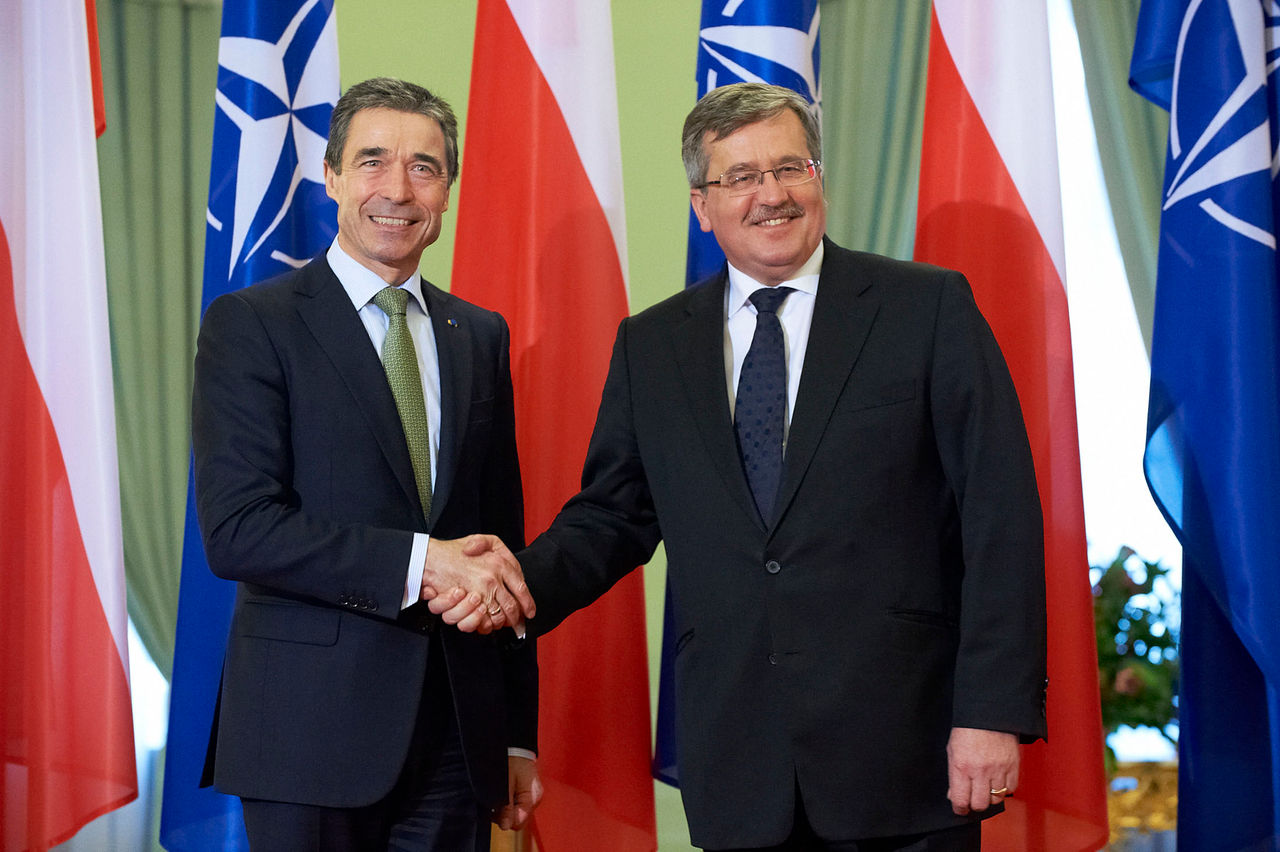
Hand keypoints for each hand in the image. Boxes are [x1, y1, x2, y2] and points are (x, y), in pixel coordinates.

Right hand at [420, 535, 534, 632]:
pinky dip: (487, 625)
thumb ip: (498, 548)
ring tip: (503, 625)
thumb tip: (508, 565)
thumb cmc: (455, 550)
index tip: (529, 611)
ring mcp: (480, 592)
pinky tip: (488, 624)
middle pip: (512, 606)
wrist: (432, 559)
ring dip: (501, 623)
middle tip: (518, 624)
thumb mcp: (482, 539)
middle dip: (516, 619)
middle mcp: (492, 579)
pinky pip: (483, 621)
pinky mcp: (468, 604)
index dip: (528, 603)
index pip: (521, 588)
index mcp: (500, 564)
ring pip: (499, 616)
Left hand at [493, 755, 541, 830]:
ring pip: (516, 813)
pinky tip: (500, 793)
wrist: (514, 744)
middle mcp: (535, 799)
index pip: (518, 822)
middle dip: (503, 814)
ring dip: (504, 809)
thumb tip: (505, 827)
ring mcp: (531, 796)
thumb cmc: (509, 761)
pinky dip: (507, 802)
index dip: (503, 819)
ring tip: (495, 795)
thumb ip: (507, 806)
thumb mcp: (506, 785)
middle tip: (491, 802)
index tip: (491, 810)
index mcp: (532, 797)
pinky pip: (516, 804)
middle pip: (517, 819)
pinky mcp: (526, 792)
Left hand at [946, 727, 1018, 814]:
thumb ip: (954, 775)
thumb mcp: (952, 751)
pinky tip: (998, 782)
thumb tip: (954, 795)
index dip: (959, 809)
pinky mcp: (1013, 766)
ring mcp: (998, 769)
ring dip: (990, 798)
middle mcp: (980, 771)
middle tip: (973, 800)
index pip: (960, 800)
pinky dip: (1005, 789)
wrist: (987, 713)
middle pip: (980, 804)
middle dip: (975, 805)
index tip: (960, 809)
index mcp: (962, 766)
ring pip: (996, 799)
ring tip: (986, 789)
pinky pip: (1011, 788)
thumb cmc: (967, 730)